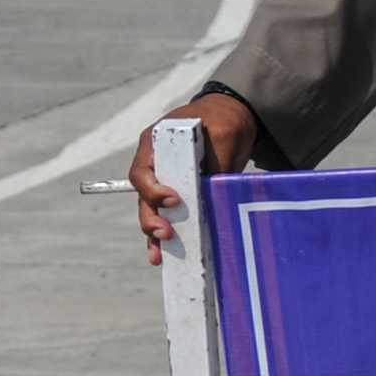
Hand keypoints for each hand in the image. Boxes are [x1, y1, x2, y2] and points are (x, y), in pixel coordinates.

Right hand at [129, 91, 258, 264]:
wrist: (232, 119)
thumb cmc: (222, 121)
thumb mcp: (222, 134)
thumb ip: (215, 160)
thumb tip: (210, 192)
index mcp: (155, 144)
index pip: (143, 171)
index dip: (153, 190)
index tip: (173, 200)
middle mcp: (155, 165)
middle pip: (144, 197)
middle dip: (152, 218)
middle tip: (166, 232)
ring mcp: (165, 182)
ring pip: (153, 211)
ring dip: (155, 233)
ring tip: (159, 255)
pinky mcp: (180, 196)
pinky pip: (167, 217)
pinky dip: (165, 236)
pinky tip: (164, 255)